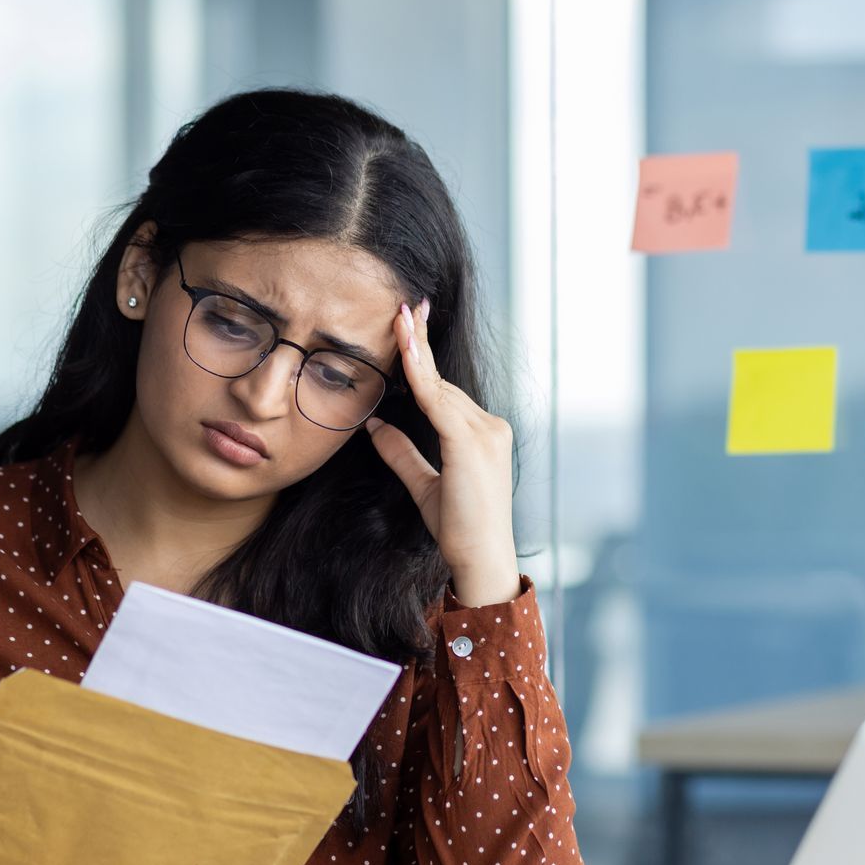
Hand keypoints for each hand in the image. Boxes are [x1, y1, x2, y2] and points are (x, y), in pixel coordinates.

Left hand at [365, 299, 520, 608]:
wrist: (480, 559)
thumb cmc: (458, 529)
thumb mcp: (424, 485)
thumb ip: (401, 452)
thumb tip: (374, 424)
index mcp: (483, 435)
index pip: (444, 390)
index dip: (425, 358)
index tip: (412, 323)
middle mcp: (491, 427)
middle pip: (443, 382)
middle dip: (420, 344)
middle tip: (405, 305)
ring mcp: (486, 432)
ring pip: (440, 388)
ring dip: (418, 352)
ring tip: (401, 317)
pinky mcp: (472, 443)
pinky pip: (438, 401)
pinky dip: (421, 374)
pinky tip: (408, 349)